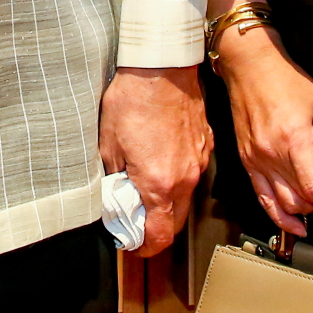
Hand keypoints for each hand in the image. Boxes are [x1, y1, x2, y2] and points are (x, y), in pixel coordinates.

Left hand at [98, 66, 212, 256]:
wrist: (162, 65)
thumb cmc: (134, 99)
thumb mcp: (108, 143)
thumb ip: (114, 178)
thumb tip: (115, 198)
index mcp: (159, 183)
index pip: (159, 236)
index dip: (144, 247)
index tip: (132, 244)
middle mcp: (185, 178)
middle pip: (175, 223)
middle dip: (156, 228)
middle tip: (135, 218)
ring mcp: (198, 161)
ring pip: (186, 198)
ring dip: (168, 201)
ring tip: (144, 184)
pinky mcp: (205, 144)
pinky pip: (193, 172)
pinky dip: (178, 176)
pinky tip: (160, 158)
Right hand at [215, 26, 312, 234]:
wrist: (251, 68)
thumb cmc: (288, 81)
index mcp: (294, 141)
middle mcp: (272, 156)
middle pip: (302, 200)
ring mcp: (256, 161)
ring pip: (283, 204)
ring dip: (305, 212)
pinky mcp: (247, 162)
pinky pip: (262, 198)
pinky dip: (279, 216)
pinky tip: (295, 225)